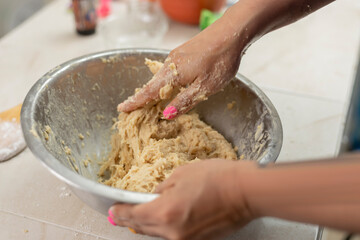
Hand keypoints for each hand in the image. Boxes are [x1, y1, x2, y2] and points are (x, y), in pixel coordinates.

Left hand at [108, 160, 257, 239]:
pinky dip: (167, 227)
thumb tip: (157, 196)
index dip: (120, 214)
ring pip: (159, 234)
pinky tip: (167, 217)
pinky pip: (175, 235)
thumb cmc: (216, 177)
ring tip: (142, 215)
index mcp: (165, 213)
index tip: (112, 212)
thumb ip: (163, 188)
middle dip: (131, 221)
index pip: (133, 217)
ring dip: (149, 225)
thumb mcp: (181, 174)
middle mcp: (173, 232)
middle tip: (120, 215)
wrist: (245, 191)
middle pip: (144, 229)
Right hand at [117, 15, 244, 118]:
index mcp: (173, 74)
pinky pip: (168, 70)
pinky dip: (164, 81)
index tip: (122, 108)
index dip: (136, 102)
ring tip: (148, 101)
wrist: (231, 32)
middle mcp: (170, 63)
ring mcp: (176, 56)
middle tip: (132, 108)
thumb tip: (166, 115)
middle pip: (152, 84)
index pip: (149, 92)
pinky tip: (169, 85)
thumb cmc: (220, 61)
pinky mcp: (183, 52)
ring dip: (153, 89)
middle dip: (142, 97)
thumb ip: (184, 101)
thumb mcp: (205, 87)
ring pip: (160, 76)